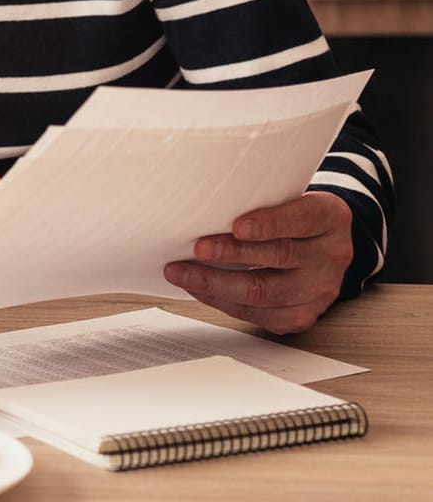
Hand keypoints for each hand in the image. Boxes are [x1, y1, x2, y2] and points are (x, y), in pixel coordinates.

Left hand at [163, 191, 353, 333]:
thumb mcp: (286, 198)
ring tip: (181, 272)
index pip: (302, 218)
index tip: (237, 226)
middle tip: (197, 248)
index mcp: (330, 218)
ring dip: (215, 283)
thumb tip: (203, 206)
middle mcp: (332, 255)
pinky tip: (198, 289)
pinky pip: (258, 314)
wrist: (319, 247)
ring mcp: (321, 290)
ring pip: (264, 292)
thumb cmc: (290, 218)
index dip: (269, 224)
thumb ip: (258, 200)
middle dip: (232, 254)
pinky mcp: (302, 315)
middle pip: (279, 256)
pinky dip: (221, 301)